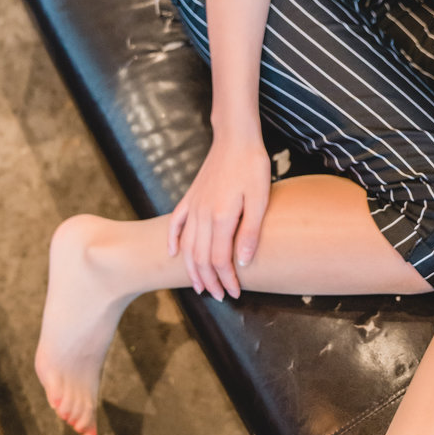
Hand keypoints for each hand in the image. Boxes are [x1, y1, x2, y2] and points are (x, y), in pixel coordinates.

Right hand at [167, 135, 270, 298]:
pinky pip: (176, 223)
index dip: (226, 279)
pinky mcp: (191, 197)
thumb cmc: (252, 166)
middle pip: (201, 258)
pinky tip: (174, 254)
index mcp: (220, 217)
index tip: (234, 293)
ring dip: (192, 269)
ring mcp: (194, 206)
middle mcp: (202, 214)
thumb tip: (244, 263)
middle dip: (210, 281)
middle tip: (220, 296)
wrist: (236, 138)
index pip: (220, 259)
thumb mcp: (260, 198)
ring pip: (187, 246)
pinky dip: (173, 240)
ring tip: (200, 286)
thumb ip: (250, 231)